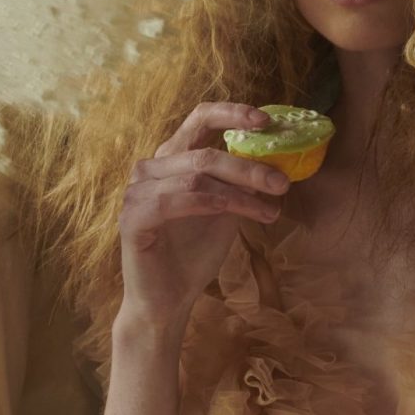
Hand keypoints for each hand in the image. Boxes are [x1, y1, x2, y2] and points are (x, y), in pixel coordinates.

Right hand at [116, 103, 289, 330]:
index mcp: (171, 159)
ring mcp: (137, 191)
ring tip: (271, 209)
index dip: (231, 114)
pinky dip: (216, 204)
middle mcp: (150, 168)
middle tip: (282, 182)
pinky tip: (241, 215)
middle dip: (249, 166)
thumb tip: (276, 160)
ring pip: (196, 176)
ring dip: (240, 192)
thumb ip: (240, 185)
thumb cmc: (193, 254)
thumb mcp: (226, 211)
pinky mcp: (132, 217)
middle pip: (205, 152)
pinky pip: (179, 201)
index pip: (198, 119)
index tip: (266, 121)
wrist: (167, 300)